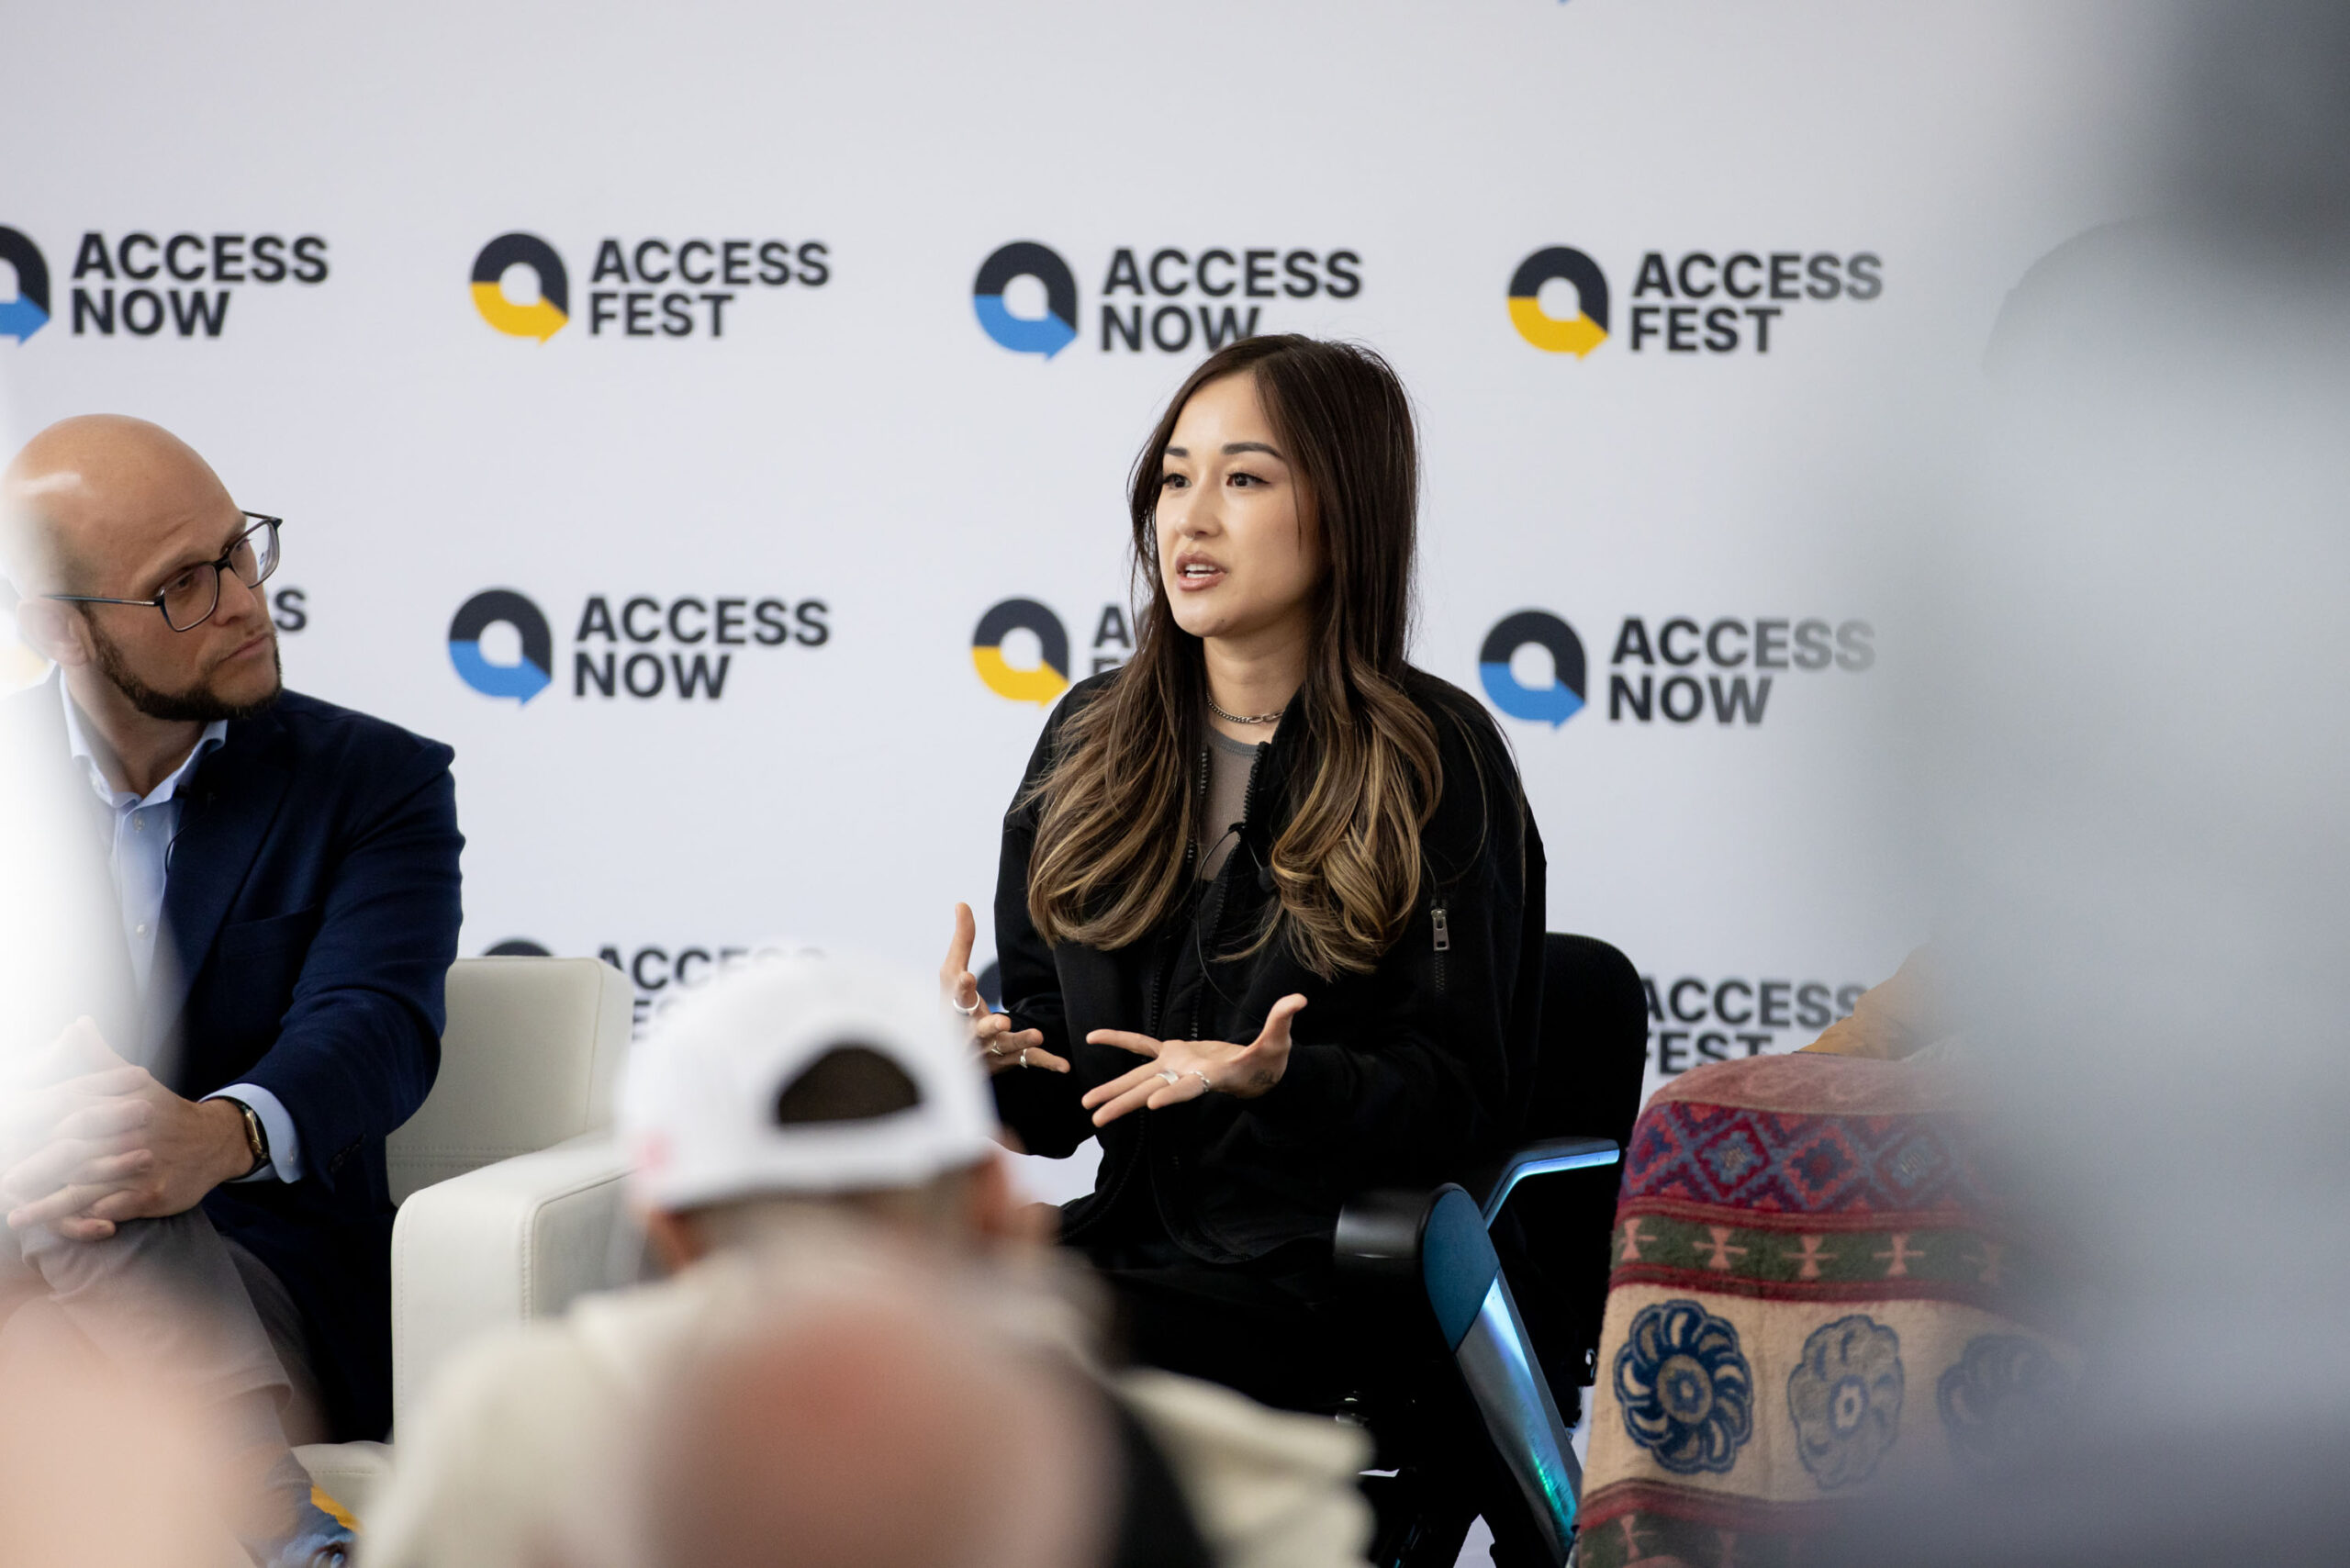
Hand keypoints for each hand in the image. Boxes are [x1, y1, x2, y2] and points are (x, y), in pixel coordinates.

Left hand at [3, 1030, 253, 1239]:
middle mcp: (128, 1136)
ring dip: (50, 1207)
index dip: (35, 1133)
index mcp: (118, 1108)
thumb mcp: (135, 1082)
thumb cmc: (165, 1112)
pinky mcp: (155, 1194)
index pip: (70, 1120)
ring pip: (89, 1189)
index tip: (7, 1140)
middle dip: (35, 1172)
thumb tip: (79, 1023)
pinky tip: (67, 1227)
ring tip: (17, 1216)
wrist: (215, 1140)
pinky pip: (117, 1209)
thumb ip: (99, 1058)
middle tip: (5, 1184)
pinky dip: (92, 1220)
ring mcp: (141, 1167)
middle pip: (73, 1157)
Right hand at [941, 903, 1066, 1074]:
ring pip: (1006, 1045)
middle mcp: (972, 1031)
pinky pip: (1030, 1061)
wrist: (956, 1053)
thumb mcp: (953, 974)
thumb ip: (962, 940)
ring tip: (1037, 1034)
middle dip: (988, 1025)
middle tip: (999, 1020)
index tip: (966, 976)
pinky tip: (1065, 1066)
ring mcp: (991, 1047)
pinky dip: (1047, 1062)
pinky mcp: (1009, 1059)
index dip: (961, 987)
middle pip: (979, 1028)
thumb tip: (961, 903)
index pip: (957, 996)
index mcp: (958, 1008)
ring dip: (1021, 1039)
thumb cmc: (955, 1007)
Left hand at [1081, 994, 1305, 1126]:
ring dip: (1114, 1090)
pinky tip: (1092, 1037)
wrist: (1258, 1072)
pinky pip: (1141, 1046)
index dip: (1174, 1096)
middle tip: (1096, 1117)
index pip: (1191, 1088)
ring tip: (1086, 1105)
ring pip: (1140, 1078)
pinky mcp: (1174, 1053)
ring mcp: (1178, 1066)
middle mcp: (1188, 1076)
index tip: (1153, 1107)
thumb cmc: (1270, 1062)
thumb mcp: (1278, 1042)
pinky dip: (1119, 1040)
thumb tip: (1299, 999)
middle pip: (1153, 1091)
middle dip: (1125, 1103)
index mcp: (1211, 1077)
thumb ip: (1282, 1021)